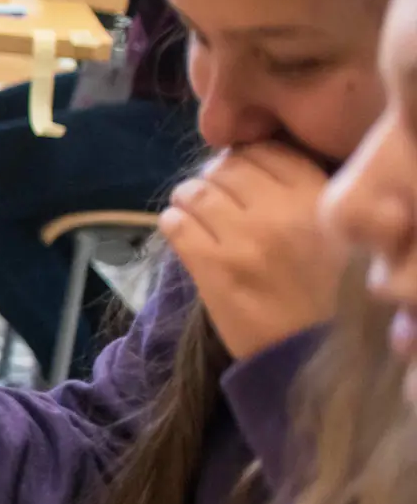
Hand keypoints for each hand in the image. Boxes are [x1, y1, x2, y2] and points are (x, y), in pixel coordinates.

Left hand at [160, 142, 343, 359]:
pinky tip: (181, 230)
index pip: (265, 152)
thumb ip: (301, 195)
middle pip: (226, 168)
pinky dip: (172, 222)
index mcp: (317, 199)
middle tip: (213, 195)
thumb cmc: (325, 292)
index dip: (245, 159)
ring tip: (192, 210)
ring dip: (187, 197)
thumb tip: (249, 164)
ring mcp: (243, 239)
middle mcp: (280, 212)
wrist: (310, 352)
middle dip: (213, 177)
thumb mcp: (332, 231)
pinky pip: (175, 225)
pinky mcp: (213, 268)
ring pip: (194, 192)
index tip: (239, 174)